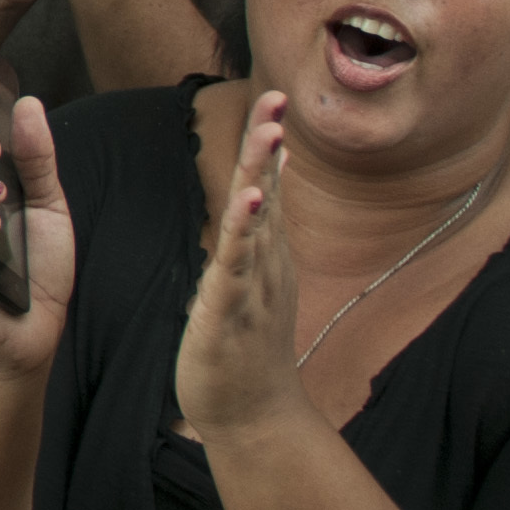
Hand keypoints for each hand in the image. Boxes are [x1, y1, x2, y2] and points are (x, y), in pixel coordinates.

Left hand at [173, 91, 315, 444]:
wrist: (254, 414)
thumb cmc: (247, 344)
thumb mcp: (252, 278)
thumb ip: (256, 233)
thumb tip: (265, 182)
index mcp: (266, 254)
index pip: (267, 187)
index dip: (268, 143)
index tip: (273, 96)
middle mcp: (267, 264)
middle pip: (267, 194)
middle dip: (268, 145)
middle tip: (277, 97)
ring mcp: (253, 288)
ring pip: (256, 224)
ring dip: (260, 178)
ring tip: (268, 136)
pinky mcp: (232, 313)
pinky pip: (237, 268)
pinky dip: (242, 235)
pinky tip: (246, 204)